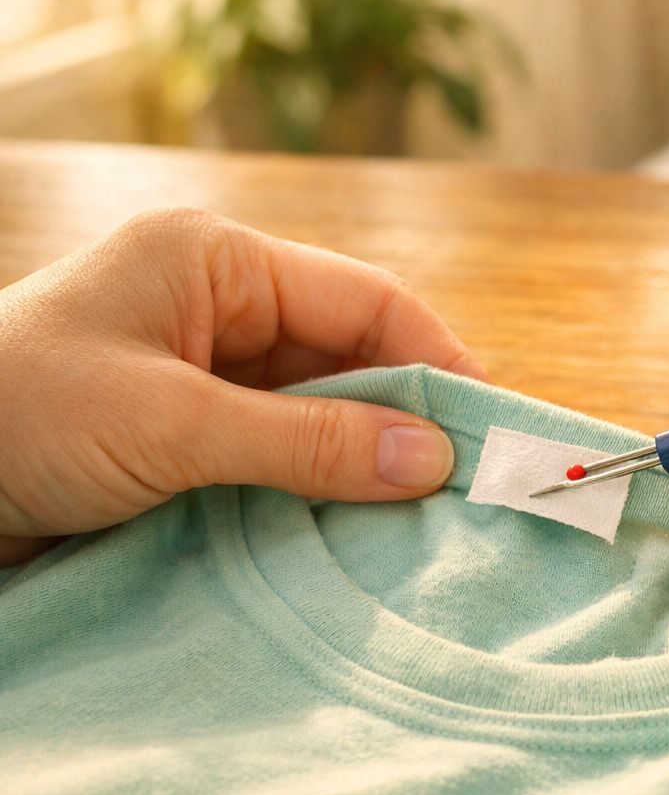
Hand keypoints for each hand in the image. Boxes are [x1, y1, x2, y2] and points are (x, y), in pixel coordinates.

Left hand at [0, 208, 485, 565]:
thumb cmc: (11, 417)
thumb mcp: (169, 424)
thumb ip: (306, 440)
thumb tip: (434, 459)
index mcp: (214, 263)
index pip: (365, 301)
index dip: (439, 361)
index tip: (495, 431)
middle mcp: (216, 308)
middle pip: (351, 358)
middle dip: (408, 420)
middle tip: (472, 489)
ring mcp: (201, 375)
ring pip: (322, 412)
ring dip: (364, 463)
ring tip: (425, 521)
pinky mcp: (186, 437)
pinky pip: (281, 456)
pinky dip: (318, 491)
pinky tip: (354, 531)